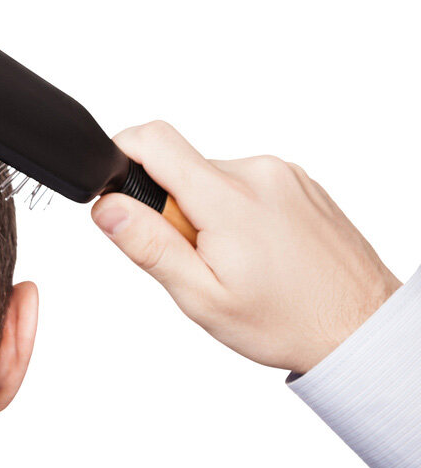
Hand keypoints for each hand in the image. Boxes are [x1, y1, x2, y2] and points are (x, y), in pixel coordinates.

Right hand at [91, 121, 401, 372]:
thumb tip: (107, 207)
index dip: (122, 153)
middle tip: (196, 258)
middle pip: (183, 168)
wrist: (360, 327)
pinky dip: (236, 213)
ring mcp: (284, 174)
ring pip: (214, 179)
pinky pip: (246, 185)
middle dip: (172, 209)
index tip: (117, 189)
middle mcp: (258, 173)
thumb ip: (149, 246)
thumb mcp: (202, 296)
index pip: (155, 140)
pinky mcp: (300, 182)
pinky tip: (258, 253)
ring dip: (206, 213)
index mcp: (228, 199)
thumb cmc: (286, 321)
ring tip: (234, 261)